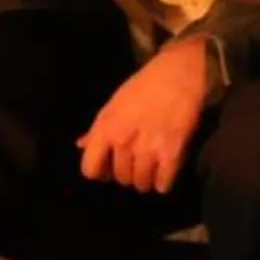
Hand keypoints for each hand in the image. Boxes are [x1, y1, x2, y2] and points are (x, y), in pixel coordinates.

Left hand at [77, 36, 210, 193]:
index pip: (90, 169)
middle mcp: (123, 142)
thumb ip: (97, 129)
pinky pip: (163, 184)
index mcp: (105, 128)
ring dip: (145, 179)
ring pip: (141, 184)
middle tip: (135, 164)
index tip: (107, 168)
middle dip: (126, 174)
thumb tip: (81, 145)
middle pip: (120, 178)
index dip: (98, 172)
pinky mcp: (172, 154)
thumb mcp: (113, 104)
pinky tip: (164, 173)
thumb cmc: (143, 87)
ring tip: (150, 168)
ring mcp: (147, 149)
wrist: (177, 75)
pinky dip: (163, 182)